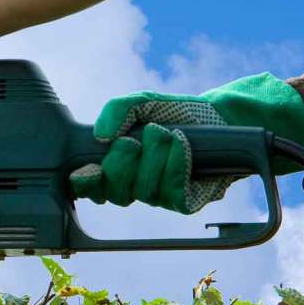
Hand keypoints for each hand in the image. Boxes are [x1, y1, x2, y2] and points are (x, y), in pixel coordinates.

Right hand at [70, 73, 303, 212]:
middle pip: (114, 193)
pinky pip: (172, 194)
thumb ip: (116, 110)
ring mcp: (158, 196)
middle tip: (133, 140)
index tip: (90, 168)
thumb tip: (100, 135)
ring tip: (167, 133)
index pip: (88, 186)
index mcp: (114, 166)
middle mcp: (133, 185)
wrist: (218, 118)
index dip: (85, 182)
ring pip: (143, 191)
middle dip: (122, 163)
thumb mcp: (142, 103)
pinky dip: (175, 166)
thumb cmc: (175, 113)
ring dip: (154, 157)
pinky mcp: (183, 201)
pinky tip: (182, 146)